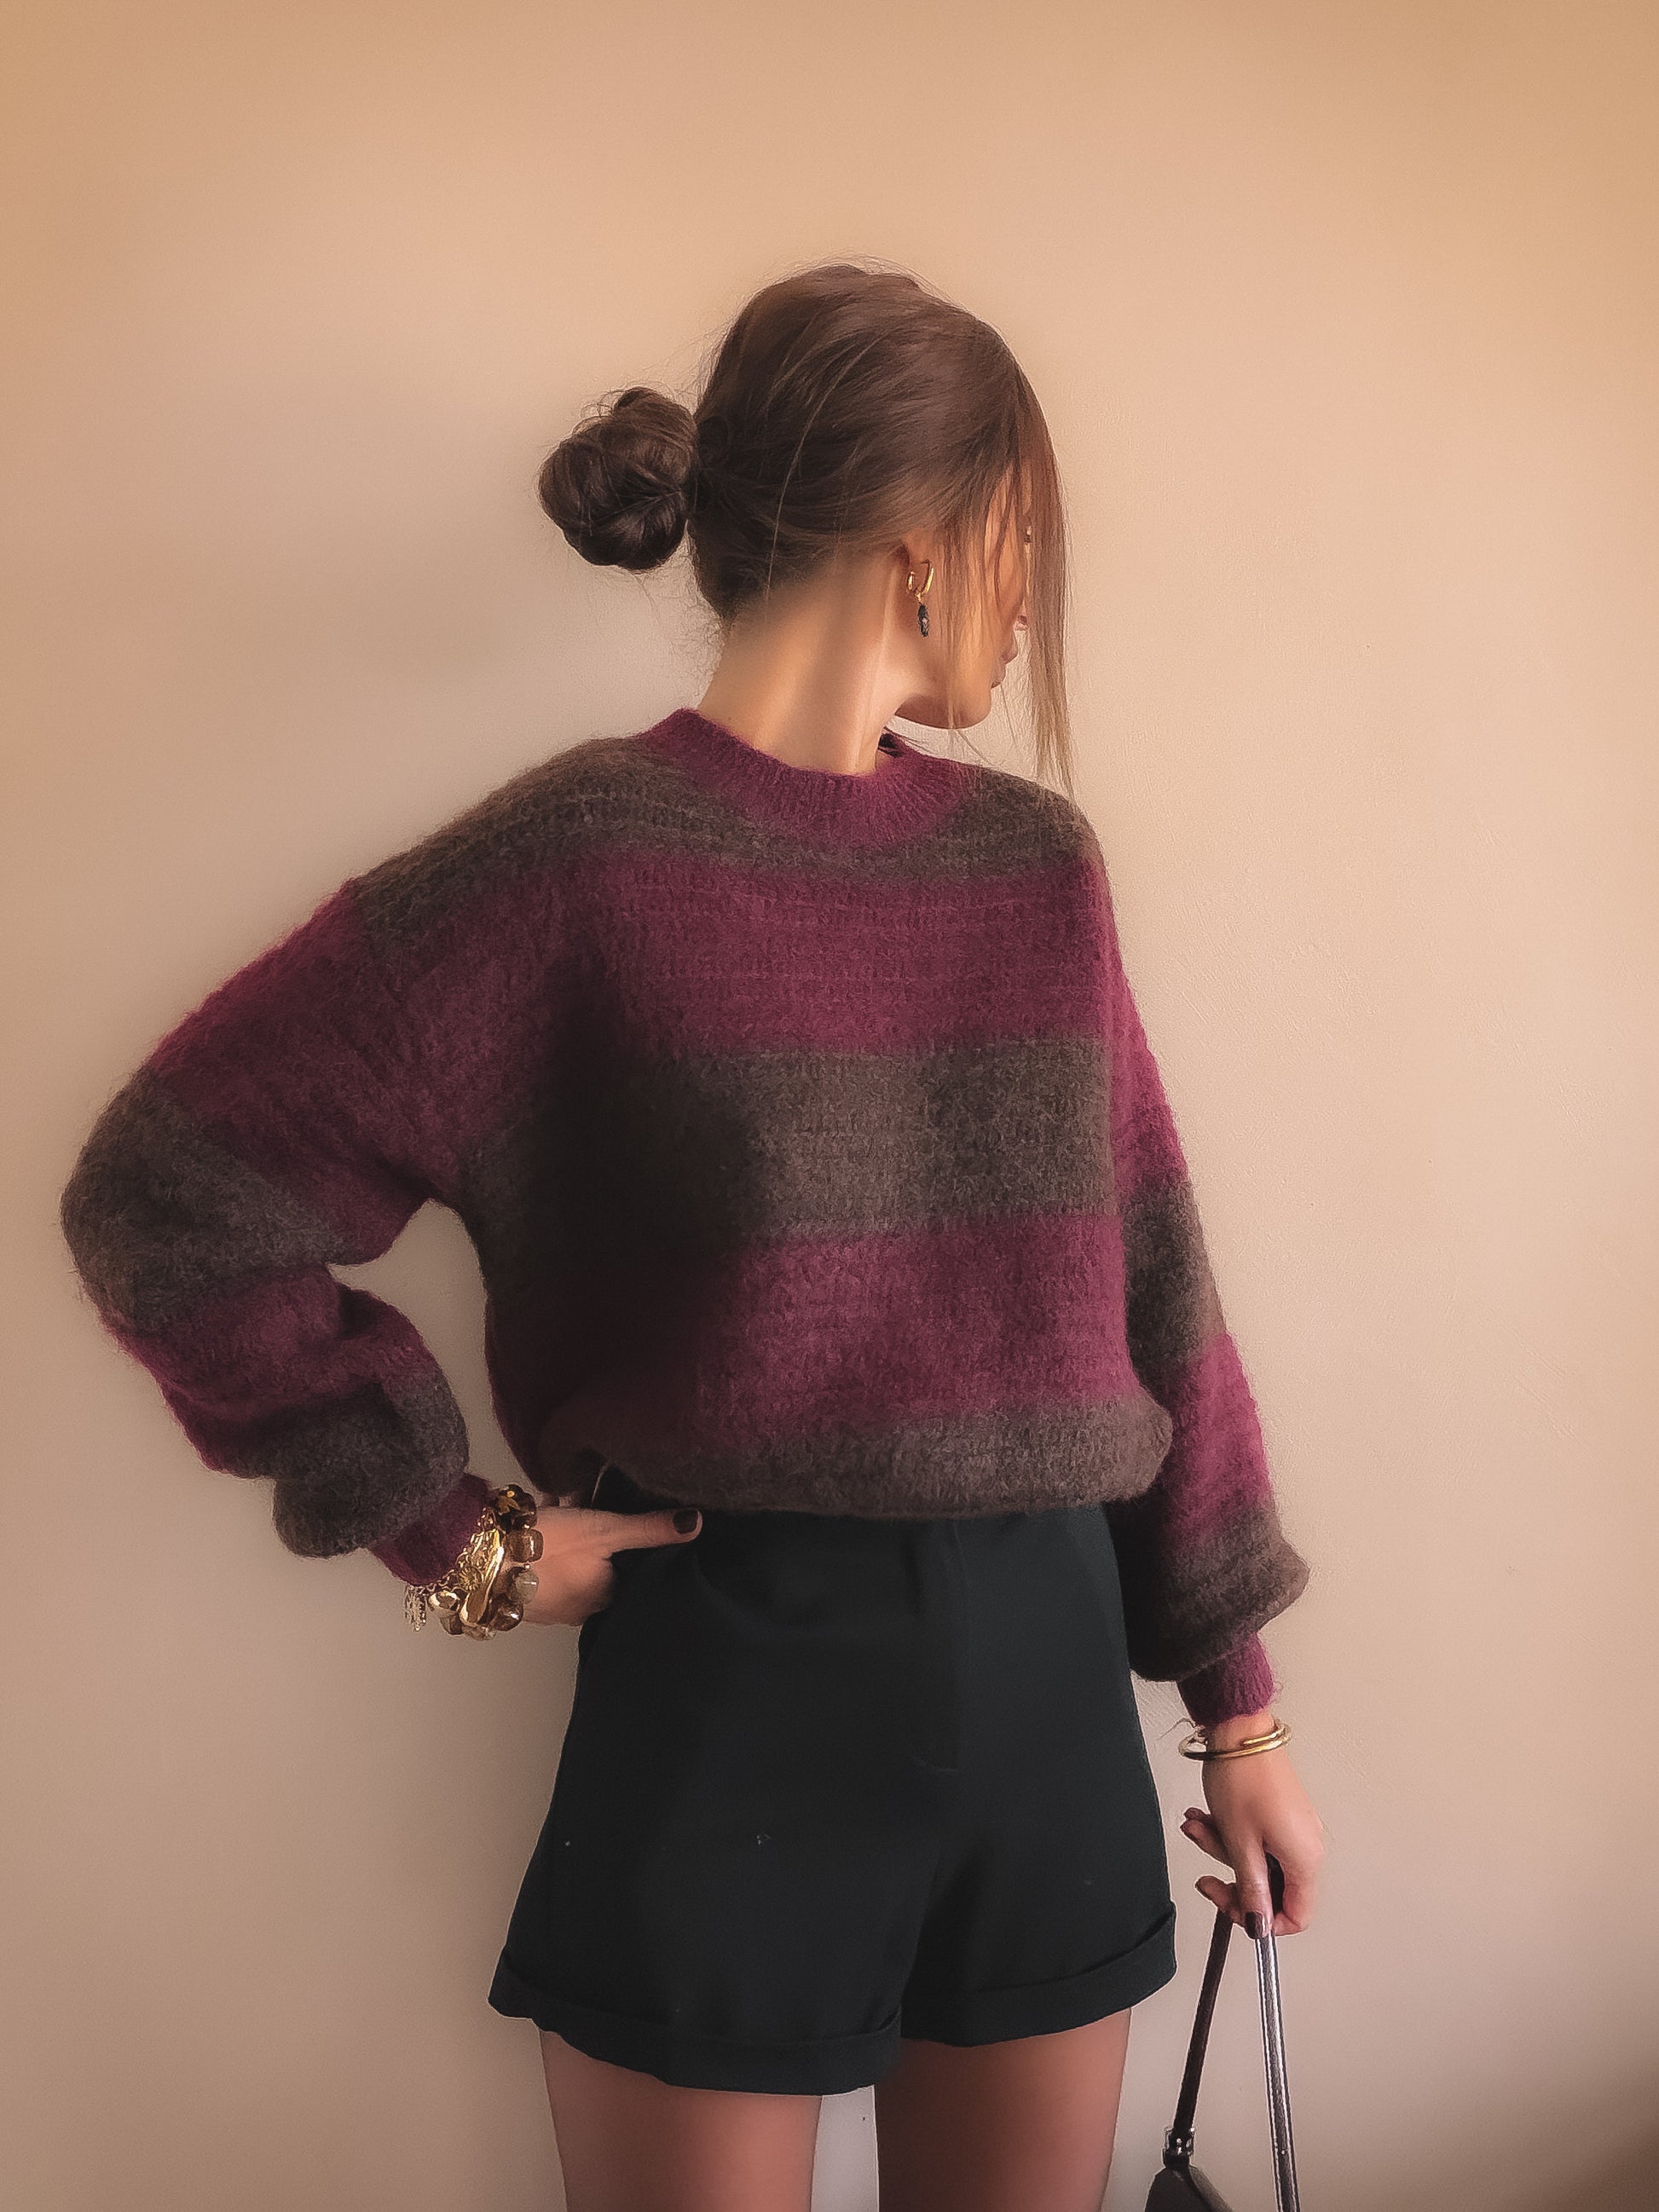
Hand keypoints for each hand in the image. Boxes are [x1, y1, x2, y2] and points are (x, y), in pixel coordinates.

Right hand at [513, 1501, 702, 1629]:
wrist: (482, 1559)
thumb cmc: (550, 1548)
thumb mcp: (604, 1530)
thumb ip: (649, 1529)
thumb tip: (697, 1525)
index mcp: (605, 1599)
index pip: (633, 1579)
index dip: (636, 1556)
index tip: (639, 1535)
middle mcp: (579, 1610)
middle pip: (602, 1572)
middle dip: (604, 1546)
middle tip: (606, 1513)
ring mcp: (547, 1604)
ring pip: (573, 1567)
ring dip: (576, 1541)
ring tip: (574, 1505)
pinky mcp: (520, 1590)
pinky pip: (546, 1565)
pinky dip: (551, 1543)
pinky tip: (547, 1512)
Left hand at [1177, 1712, 1323, 1936]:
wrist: (1240, 1729)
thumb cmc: (1243, 1779)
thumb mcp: (1240, 1843)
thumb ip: (1251, 1889)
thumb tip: (1257, 1924)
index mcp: (1305, 1860)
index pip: (1297, 1915)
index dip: (1263, 1921)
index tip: (1233, 1909)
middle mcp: (1306, 1846)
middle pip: (1272, 1888)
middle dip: (1231, 1877)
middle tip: (1205, 1872)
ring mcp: (1293, 1828)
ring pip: (1257, 1859)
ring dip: (1222, 1848)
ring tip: (1196, 1826)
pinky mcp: (1280, 1812)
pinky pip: (1256, 1837)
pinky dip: (1230, 1832)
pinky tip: (1204, 1817)